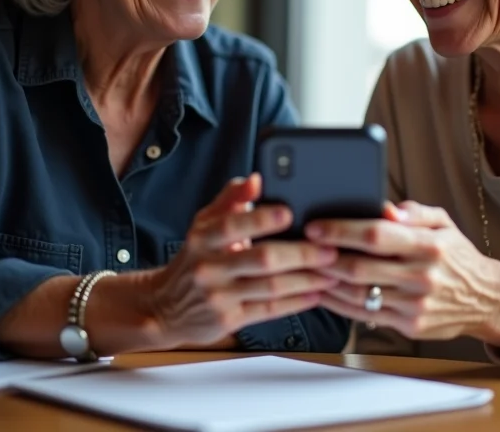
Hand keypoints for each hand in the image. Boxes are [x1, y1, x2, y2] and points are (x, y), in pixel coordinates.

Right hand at [147, 174, 337, 348]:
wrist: (166, 307)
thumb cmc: (196, 257)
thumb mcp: (205, 223)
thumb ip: (231, 199)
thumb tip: (256, 178)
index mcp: (203, 238)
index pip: (233, 225)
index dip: (261, 219)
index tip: (289, 212)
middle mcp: (209, 267)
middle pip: (261, 259)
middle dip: (300, 254)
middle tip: (330, 249)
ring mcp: (219, 297)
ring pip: (271, 288)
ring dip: (307, 280)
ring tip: (333, 272)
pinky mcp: (229, 320)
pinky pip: (269, 311)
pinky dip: (296, 302)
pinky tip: (317, 294)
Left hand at [305, 201, 499, 347]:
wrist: (486, 299)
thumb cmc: (456, 255)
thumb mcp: (442, 222)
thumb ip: (412, 212)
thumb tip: (383, 208)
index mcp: (428, 245)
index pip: (376, 235)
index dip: (342, 230)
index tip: (316, 226)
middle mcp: (421, 276)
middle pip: (360, 267)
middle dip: (325, 257)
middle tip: (302, 247)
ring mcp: (415, 305)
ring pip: (358, 294)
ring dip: (327, 281)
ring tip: (306, 267)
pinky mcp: (410, 327)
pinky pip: (365, 315)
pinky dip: (339, 303)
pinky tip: (324, 290)